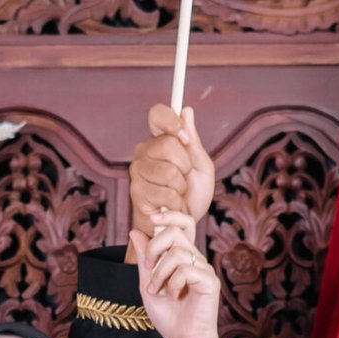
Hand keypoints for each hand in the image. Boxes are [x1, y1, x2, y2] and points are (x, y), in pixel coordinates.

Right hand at [128, 103, 215, 240]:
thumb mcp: (201, 167)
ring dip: (181, 187)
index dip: (171, 122)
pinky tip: (171, 206)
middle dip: (185, 165)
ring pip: (168, 171)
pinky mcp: (137, 191)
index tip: (185, 139)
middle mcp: (144, 152)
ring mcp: (138, 171)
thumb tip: (186, 111)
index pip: (157, 114)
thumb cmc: (191, 196)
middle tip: (184, 178)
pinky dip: (176, 203)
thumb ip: (193, 141)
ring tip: (178, 195)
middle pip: (168, 144)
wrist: (181, 225)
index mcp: (160, 140)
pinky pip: (165, 192)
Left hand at [130, 213, 223, 337]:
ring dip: (160, 271)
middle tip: (148, 268)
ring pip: (178, 251)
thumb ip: (144, 259)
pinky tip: (173, 296)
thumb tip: (135, 230)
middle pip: (176, 231)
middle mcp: (196, 259)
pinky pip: (186, 269)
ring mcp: (204, 269)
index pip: (183, 223)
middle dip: (155, 247)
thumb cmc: (168, 316)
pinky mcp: (209, 281)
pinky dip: (173, 283)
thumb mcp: (149, 283)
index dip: (169, 215)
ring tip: (158, 290)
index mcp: (184, 256)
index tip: (152, 217)